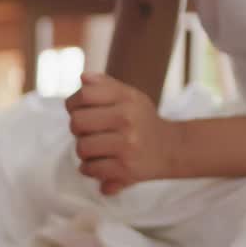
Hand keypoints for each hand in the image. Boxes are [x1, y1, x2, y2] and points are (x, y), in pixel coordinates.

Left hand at [65, 73, 181, 194]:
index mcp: (127, 99)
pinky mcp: (126, 168)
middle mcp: (128, 120)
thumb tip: (83, 77)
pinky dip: (89, 168)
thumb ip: (105, 85)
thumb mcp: (130, 97)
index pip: (85, 95)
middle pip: (77, 122)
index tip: (78, 110)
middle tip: (87, 132)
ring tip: (93, 149)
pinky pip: (91, 168)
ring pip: (82, 147)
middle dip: (77, 129)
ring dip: (83, 151)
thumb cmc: (142, 120)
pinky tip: (97, 164)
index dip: (73, 104)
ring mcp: (127, 145)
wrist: (172, 149)